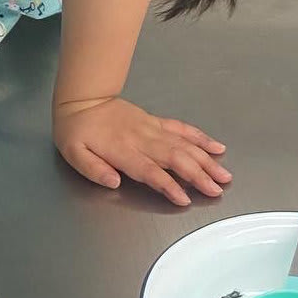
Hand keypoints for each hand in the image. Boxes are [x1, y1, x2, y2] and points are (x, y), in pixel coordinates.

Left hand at [53, 96, 230, 206]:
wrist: (82, 98)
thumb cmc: (76, 130)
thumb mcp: (73, 153)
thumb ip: (93, 169)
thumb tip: (114, 182)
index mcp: (122, 150)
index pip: (149, 171)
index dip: (167, 185)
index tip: (184, 199)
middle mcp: (141, 139)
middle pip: (174, 158)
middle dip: (198, 175)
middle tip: (216, 190)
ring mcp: (151, 129)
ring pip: (183, 144)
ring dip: (205, 160)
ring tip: (224, 175)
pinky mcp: (155, 121)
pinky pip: (181, 129)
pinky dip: (200, 138)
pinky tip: (216, 147)